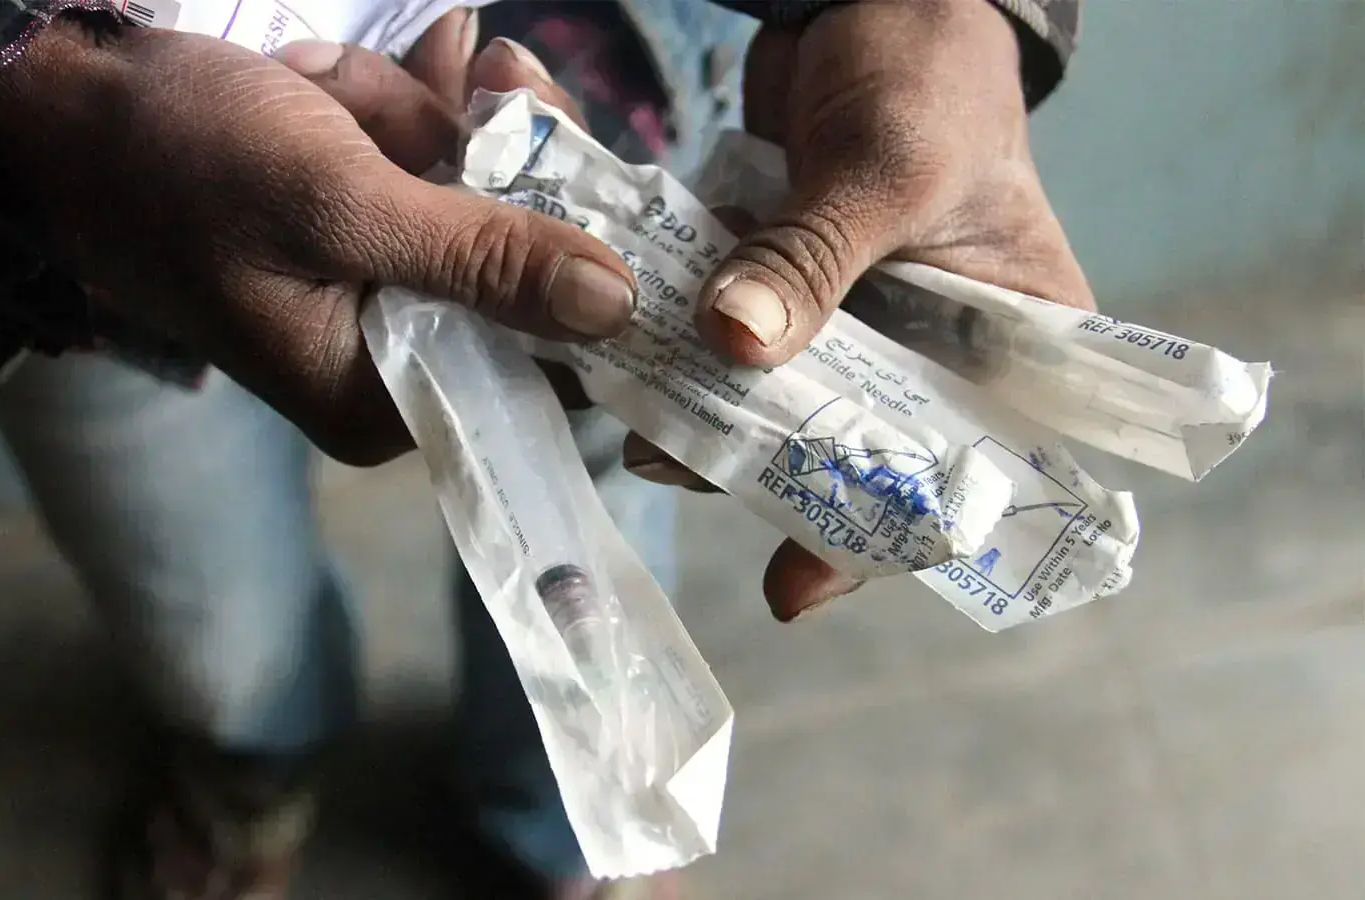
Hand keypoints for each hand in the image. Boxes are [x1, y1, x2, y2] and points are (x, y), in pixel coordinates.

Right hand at [0, 21, 635, 465]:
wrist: (58, 104)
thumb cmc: (179, 166)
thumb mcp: (336, 209)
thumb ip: (478, 261)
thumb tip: (616, 308)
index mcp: (380, 392)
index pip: (538, 366)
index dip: (589, 284)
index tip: (620, 198)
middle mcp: (393, 349)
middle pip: (522, 266)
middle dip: (489, 161)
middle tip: (487, 81)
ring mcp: (383, 276)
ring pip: (481, 190)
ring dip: (418, 118)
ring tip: (327, 88)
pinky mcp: (368, 216)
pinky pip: (432, 155)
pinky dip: (393, 104)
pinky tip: (326, 77)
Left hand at [645, 0, 1094, 619]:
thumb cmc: (930, 73)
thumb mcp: (889, 166)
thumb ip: (814, 256)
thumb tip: (733, 342)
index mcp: (1008, 348)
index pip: (960, 476)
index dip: (882, 541)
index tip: (793, 585)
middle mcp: (930, 351)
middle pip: (848, 449)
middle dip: (759, 469)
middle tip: (671, 461)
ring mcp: (850, 320)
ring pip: (774, 399)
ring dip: (701, 408)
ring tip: (632, 416)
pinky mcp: (783, 282)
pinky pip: (731, 333)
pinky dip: (679, 343)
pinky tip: (618, 355)